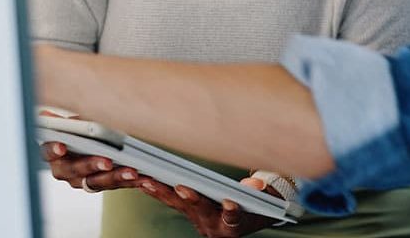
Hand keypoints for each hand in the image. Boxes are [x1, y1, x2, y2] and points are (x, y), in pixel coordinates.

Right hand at [38, 110, 144, 192]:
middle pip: (76, 170)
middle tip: (107, 162)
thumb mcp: (74, 121)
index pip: (48, 151)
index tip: (61, 146)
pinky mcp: (102, 185)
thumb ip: (64, 121)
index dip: (53, 149)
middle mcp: (66, 170)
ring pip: (97, 182)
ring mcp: (83, 180)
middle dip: (92, 165)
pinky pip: (116, 185)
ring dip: (116, 177)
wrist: (91, 140)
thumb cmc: (80, 130)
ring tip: (131, 171)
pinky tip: (144, 178)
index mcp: (54, 153)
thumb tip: (46, 114)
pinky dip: (130, 182)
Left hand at [137, 176, 281, 236]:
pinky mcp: (188, 213)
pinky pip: (172, 202)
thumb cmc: (254, 208)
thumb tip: (256, 185)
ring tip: (150, 181)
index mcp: (234, 226)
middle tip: (182, 189)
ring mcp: (198, 221)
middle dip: (191, 200)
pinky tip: (145, 182)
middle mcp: (214, 227)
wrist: (243, 223)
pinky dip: (159, 191)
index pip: (233, 220)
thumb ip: (259, 193)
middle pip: (201, 212)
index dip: (231, 212)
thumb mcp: (264, 201)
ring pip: (180, 206)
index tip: (231, 205)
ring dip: (164, 194)